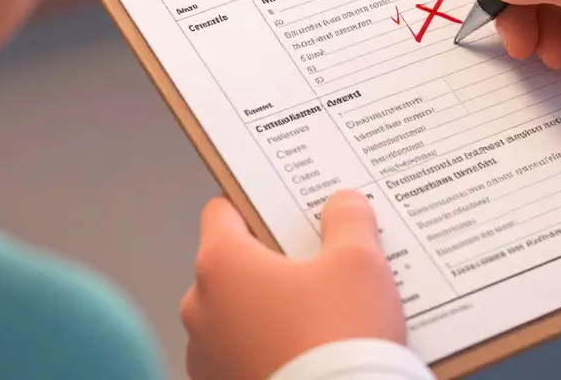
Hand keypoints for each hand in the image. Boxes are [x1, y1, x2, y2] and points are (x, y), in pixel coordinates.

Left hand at [181, 191, 406, 379]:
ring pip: (238, 315)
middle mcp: (200, 308)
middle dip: (274, 264)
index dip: (257, 205)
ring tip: (323, 317)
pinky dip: (268, 350)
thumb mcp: (360, 264)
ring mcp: (206, 356)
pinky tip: (309, 353)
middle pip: (235, 265)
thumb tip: (343, 204)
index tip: (286, 211)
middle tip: (322, 265)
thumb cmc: (338, 340)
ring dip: (271, 311)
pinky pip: (243, 355)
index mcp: (221, 263)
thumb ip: (349, 221)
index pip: (223, 212)